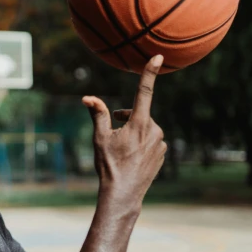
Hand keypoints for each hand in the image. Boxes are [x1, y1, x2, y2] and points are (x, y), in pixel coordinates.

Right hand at [82, 55, 166, 212]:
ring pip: (146, 128)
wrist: (123, 194)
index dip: (150, 72)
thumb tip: (88, 98)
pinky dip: (141, 143)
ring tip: (122, 150)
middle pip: (139, 114)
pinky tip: (131, 158)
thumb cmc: (109, 165)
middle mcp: (155, 131)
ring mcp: (161, 143)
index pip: (144, 92)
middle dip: (126, 119)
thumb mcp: (100, 138)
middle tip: (114, 134)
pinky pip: (151, 141)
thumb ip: (97, 114)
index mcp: (140, 123)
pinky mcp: (163, 153)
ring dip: (134, 132)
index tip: (158, 56)